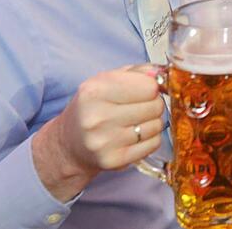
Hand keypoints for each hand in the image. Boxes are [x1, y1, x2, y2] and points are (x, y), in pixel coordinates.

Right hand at [33, 66, 164, 200]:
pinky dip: (151, 138)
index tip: (145, 89)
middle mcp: (97, 117)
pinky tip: (135, 136)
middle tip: (140, 106)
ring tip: (135, 121)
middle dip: (154, 103)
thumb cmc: (93, 107)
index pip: (149, 86)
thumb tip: (162, 74)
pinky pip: (154, 144)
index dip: (152, 87)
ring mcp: (105, 142)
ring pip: (157, 125)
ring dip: (152, 121)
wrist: (69, 144)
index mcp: (95, 91)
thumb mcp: (107, 80)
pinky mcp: (114, 160)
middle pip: (155, 106)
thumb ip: (138, 72)